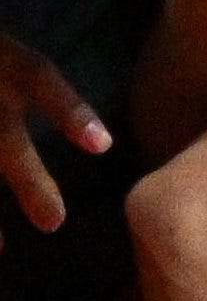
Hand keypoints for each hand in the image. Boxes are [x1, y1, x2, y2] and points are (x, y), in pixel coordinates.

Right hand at [0, 27, 104, 231]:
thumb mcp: (5, 50)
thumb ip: (33, 76)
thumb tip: (100, 130)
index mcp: (1, 57)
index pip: (36, 76)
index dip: (68, 109)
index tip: (103, 146)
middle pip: (2, 137)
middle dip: (26, 180)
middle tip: (55, 223)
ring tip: (1, 250)